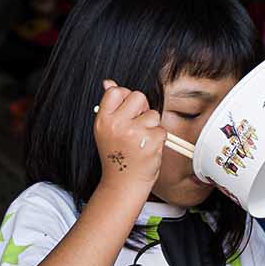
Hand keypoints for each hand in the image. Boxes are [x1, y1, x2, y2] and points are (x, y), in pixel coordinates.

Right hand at [92, 80, 165, 200]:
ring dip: (151, 126)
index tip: (126, 114)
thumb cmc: (117, 155)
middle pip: (138, 96)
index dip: (125, 100)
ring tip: (141, 141)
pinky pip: (161, 129)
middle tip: (135, 128)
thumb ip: (110, 106)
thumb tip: (108, 82)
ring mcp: (134, 133)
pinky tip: (147, 149)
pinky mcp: (150, 142)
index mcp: (103, 120)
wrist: (122, 183)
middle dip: (141, 110)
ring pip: (153, 114)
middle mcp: (116, 125)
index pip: (116, 91)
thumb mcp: (106, 130)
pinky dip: (158, 139)